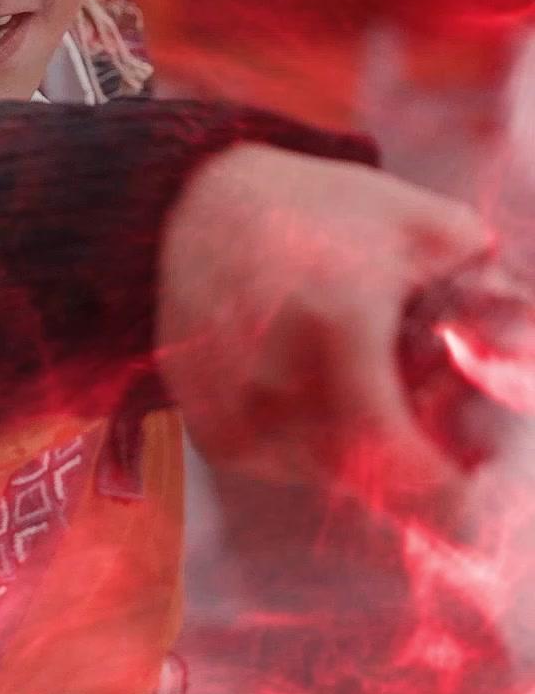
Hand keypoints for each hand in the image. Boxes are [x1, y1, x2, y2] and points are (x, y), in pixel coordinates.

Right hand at [155, 142, 494, 494]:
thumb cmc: (311, 212)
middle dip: (405, 464)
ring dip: (356, 454)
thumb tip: (524, 335)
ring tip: (365, 394)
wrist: (192, 210)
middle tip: (428, 432)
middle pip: (365, 474)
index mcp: (336, 323)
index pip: (396, 454)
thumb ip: (485, 273)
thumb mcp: (416, 221)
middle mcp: (276, 380)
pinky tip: (316, 394)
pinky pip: (280, 465)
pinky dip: (310, 445)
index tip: (468, 478)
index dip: (440, 483)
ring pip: (323, 476)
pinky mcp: (210, 429)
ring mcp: (236, 412)